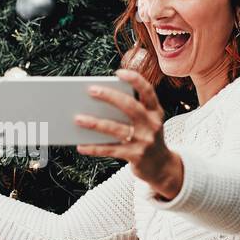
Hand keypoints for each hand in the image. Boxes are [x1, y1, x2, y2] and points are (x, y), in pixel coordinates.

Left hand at [74, 68, 183, 199]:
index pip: (147, 90)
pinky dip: (94, 148)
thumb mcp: (146, 123)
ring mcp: (144, 141)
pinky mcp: (136, 156)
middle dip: (109, 96)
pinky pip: (110, 150)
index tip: (118, 73)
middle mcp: (151, 124)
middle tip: (90, 90)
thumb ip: (129, 113)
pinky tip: (81, 146)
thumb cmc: (146, 139)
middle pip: (129, 106)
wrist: (161, 167)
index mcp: (155, 111)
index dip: (134, 80)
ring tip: (77, 118)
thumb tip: (95, 106)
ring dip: (95, 123)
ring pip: (116, 129)